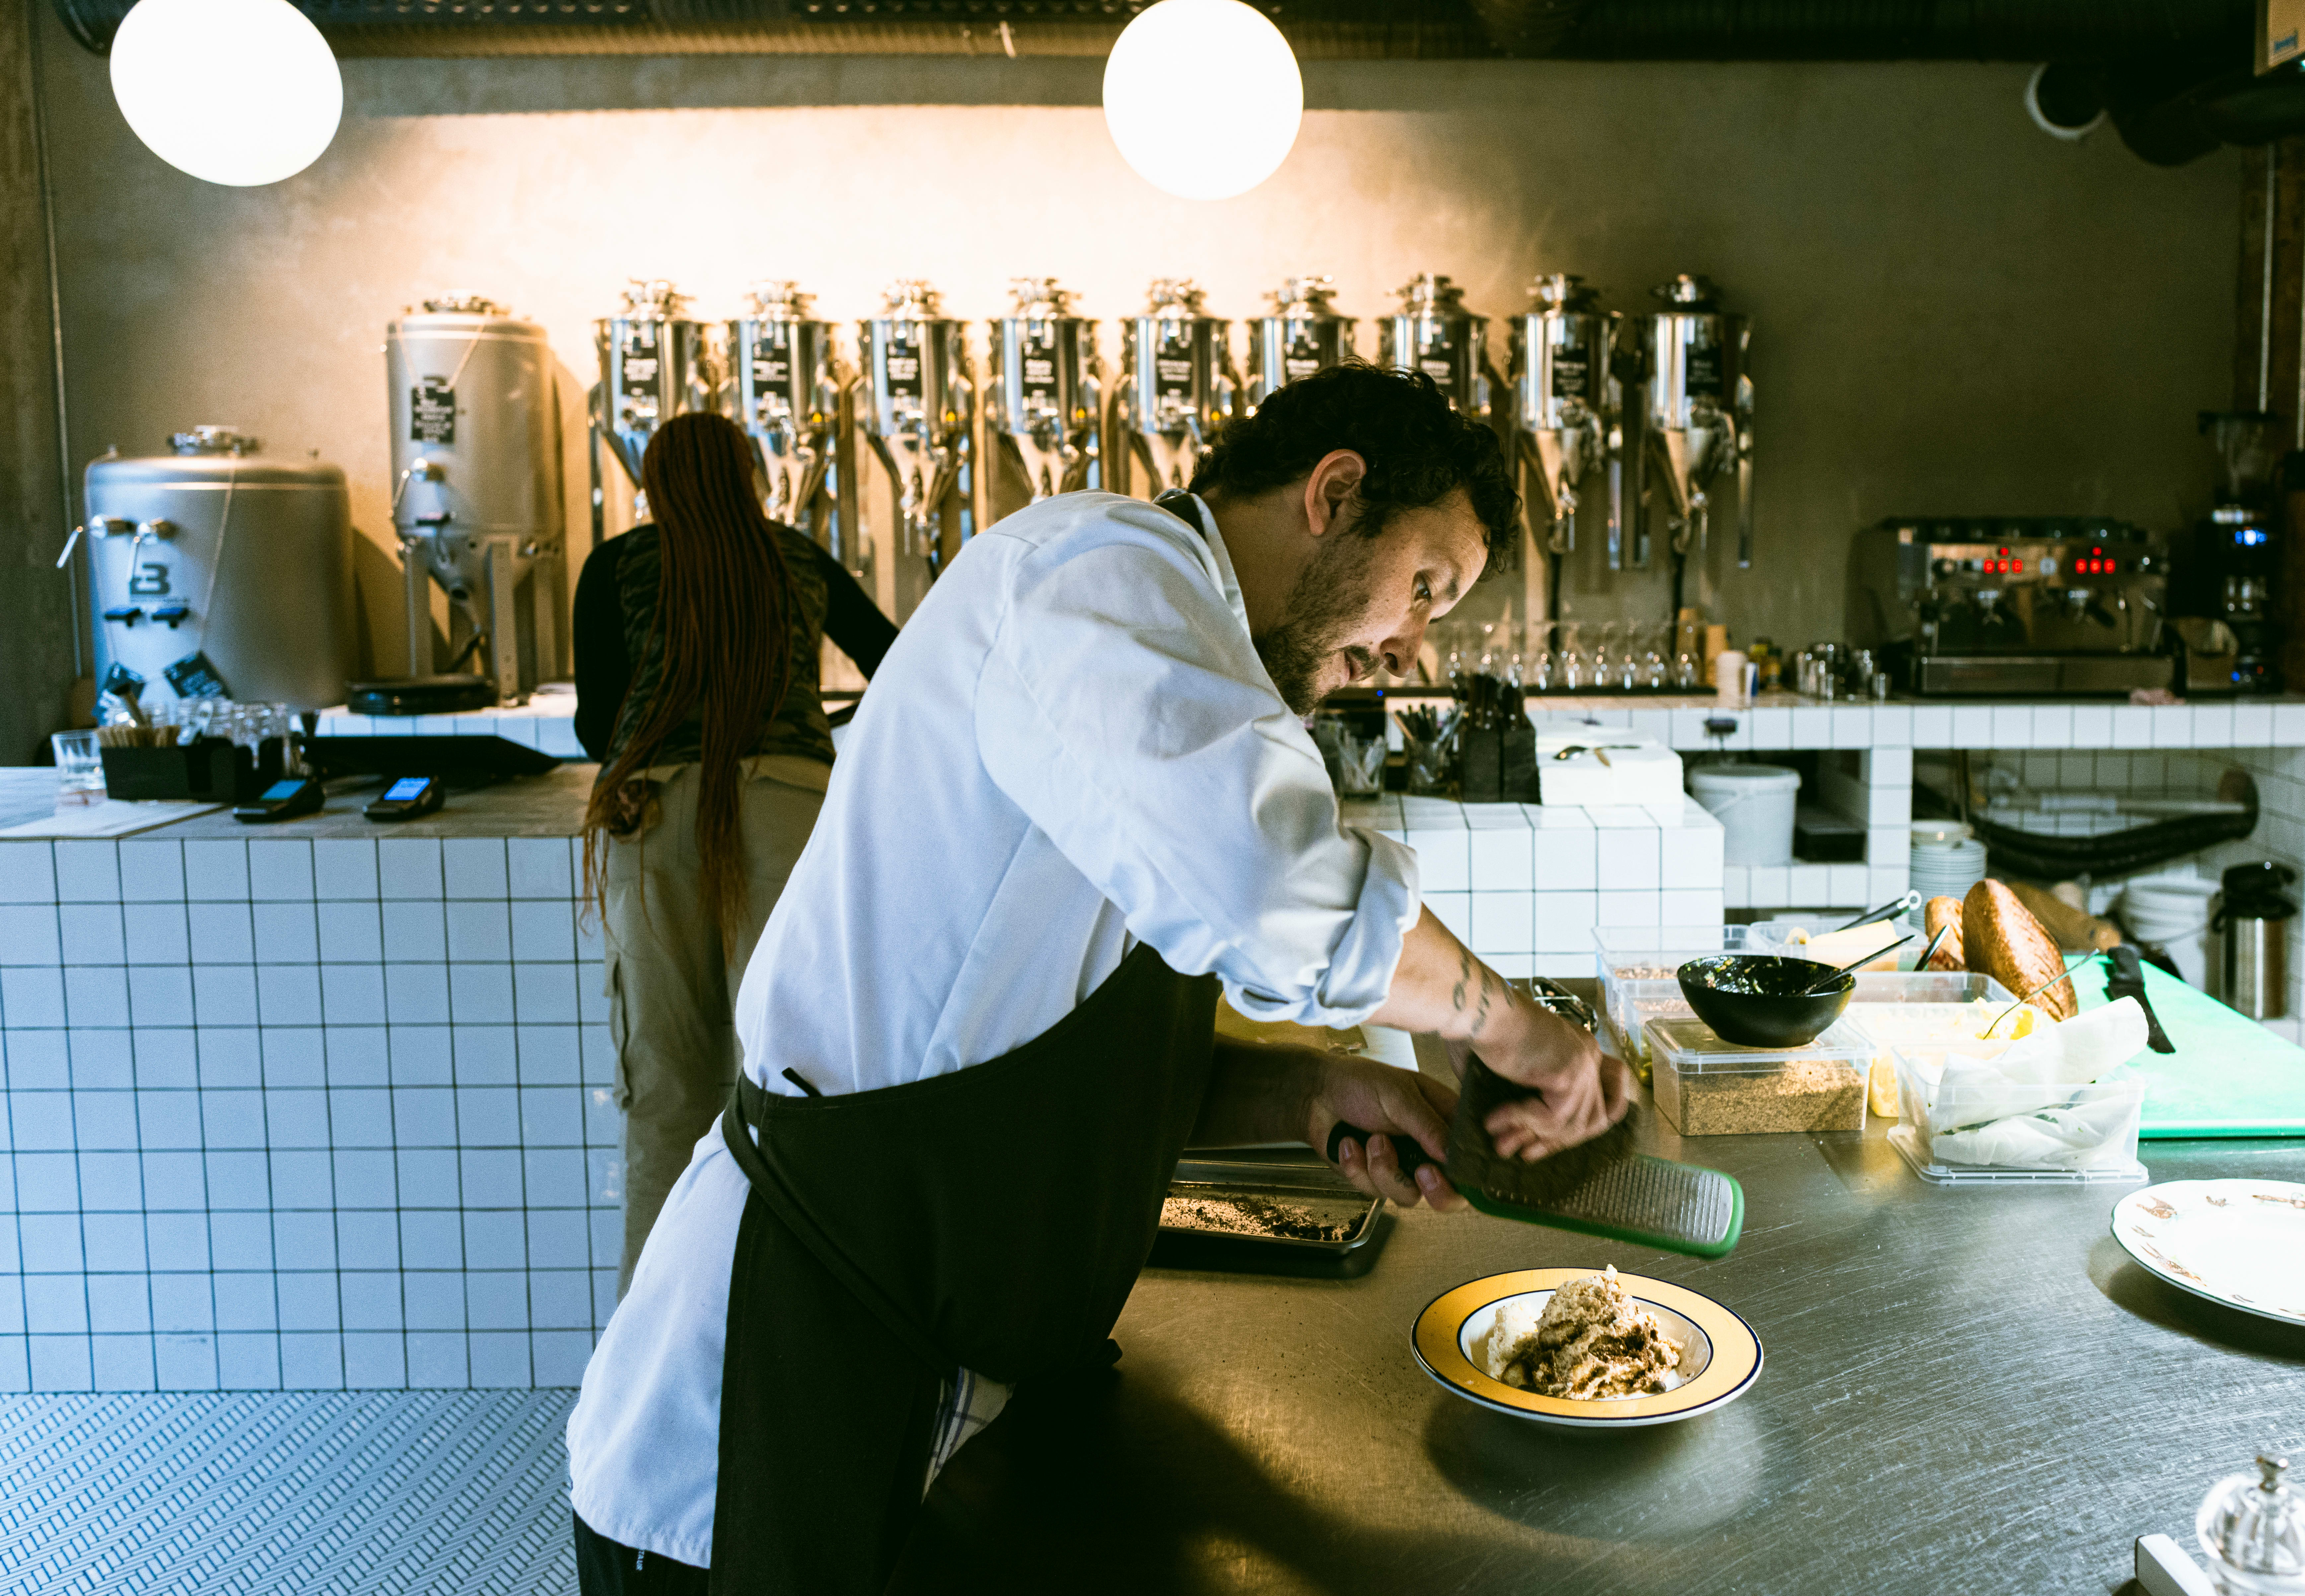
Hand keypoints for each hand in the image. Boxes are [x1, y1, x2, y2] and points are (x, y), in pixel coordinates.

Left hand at [1306, 1056, 1463, 1210]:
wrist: (1315, 1094)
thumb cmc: (1360, 1083)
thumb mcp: (1399, 1095)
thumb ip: (1427, 1125)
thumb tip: (1451, 1154)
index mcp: (1443, 1122)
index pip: (1469, 1159)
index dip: (1464, 1175)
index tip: (1443, 1169)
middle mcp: (1427, 1149)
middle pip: (1449, 1194)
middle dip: (1435, 1190)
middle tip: (1421, 1172)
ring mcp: (1402, 1166)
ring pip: (1409, 1196)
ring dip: (1384, 1169)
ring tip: (1370, 1139)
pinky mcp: (1375, 1178)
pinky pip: (1374, 1192)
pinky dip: (1357, 1168)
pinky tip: (1349, 1145)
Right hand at [1452, 1009, 1630, 1161]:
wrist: (1478, 1010)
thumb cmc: (1484, 1031)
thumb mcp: (1513, 1070)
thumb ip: (1524, 1098)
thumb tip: (1512, 1134)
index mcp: (1579, 1050)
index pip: (1598, 1104)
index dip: (1571, 1132)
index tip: (1540, 1146)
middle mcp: (1589, 1054)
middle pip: (1591, 1119)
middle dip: (1554, 1143)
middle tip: (1522, 1154)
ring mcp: (1583, 1063)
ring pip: (1571, 1124)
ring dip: (1532, 1137)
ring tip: (1501, 1144)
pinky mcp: (1569, 1073)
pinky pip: (1551, 1117)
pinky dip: (1520, 1122)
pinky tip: (1493, 1121)